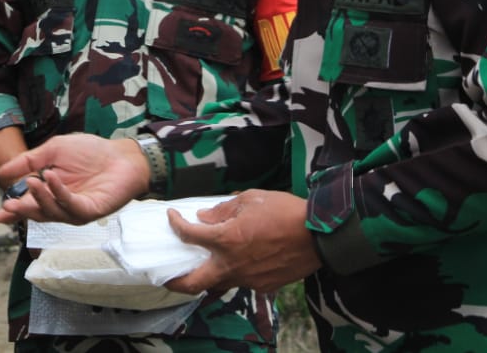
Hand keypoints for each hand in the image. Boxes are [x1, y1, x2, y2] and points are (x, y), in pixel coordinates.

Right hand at [0, 134, 148, 224]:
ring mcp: (76, 210)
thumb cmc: (91, 152)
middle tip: (9, 204)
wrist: (121, 154)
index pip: (29, 205)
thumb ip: (29, 161)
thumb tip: (4, 172)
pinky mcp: (91, 210)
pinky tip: (50, 178)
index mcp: (51, 193)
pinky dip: (58, 192)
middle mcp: (62, 206)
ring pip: (52, 212)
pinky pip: (71, 205)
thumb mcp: (53, 150)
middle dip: (22, 210)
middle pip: (38, 214)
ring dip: (40, 198)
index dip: (13, 211)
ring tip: (31, 182)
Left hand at [164, 189, 320, 294]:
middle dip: (176, 282)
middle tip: (167, 275)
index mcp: (226, 240)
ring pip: (218, 285)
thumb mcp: (251, 200)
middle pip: (194, 283)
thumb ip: (223, 210)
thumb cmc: (285, 212)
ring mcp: (248, 279)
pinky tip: (237, 262)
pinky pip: (242, 283)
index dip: (175, 224)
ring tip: (202, 267)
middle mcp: (232, 264)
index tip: (172, 217)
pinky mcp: (264, 286)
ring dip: (207, 278)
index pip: (189, 234)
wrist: (319, 235)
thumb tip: (204, 218)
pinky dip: (234, 274)